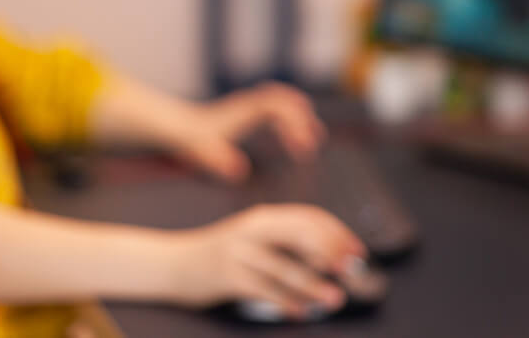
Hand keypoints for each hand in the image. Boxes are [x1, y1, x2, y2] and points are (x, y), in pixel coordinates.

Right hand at [170, 204, 365, 317]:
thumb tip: (327, 256)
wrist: (171, 264)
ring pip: (284, 267)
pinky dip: (285, 302)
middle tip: (353, 270)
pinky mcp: (225, 276)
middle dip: (331, 252)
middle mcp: (252, 229)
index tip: (357, 250)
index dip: (337, 232)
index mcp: (264, 216)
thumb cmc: (221, 253)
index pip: (309, 217)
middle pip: (301, 235)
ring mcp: (237, 251)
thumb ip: (285, 241)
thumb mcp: (253, 237)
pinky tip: (300, 312)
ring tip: (334, 299)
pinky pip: (263, 290)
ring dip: (313, 284)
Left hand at [178, 83, 326, 181]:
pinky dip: (289, 114)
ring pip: (281, 99)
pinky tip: (290, 132)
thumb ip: (217, 159)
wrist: (177, 127)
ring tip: (312, 134)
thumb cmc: (191, 140)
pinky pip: (275, 105)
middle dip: (302, 119)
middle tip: (315, 140)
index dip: (294, 124)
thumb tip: (239, 172)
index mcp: (245, 111)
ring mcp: (250, 104)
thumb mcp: (202, 151)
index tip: (303, 149)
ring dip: (298, 113)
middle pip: (284, 100)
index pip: (278, 109)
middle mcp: (250, 103)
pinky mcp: (248, 110)